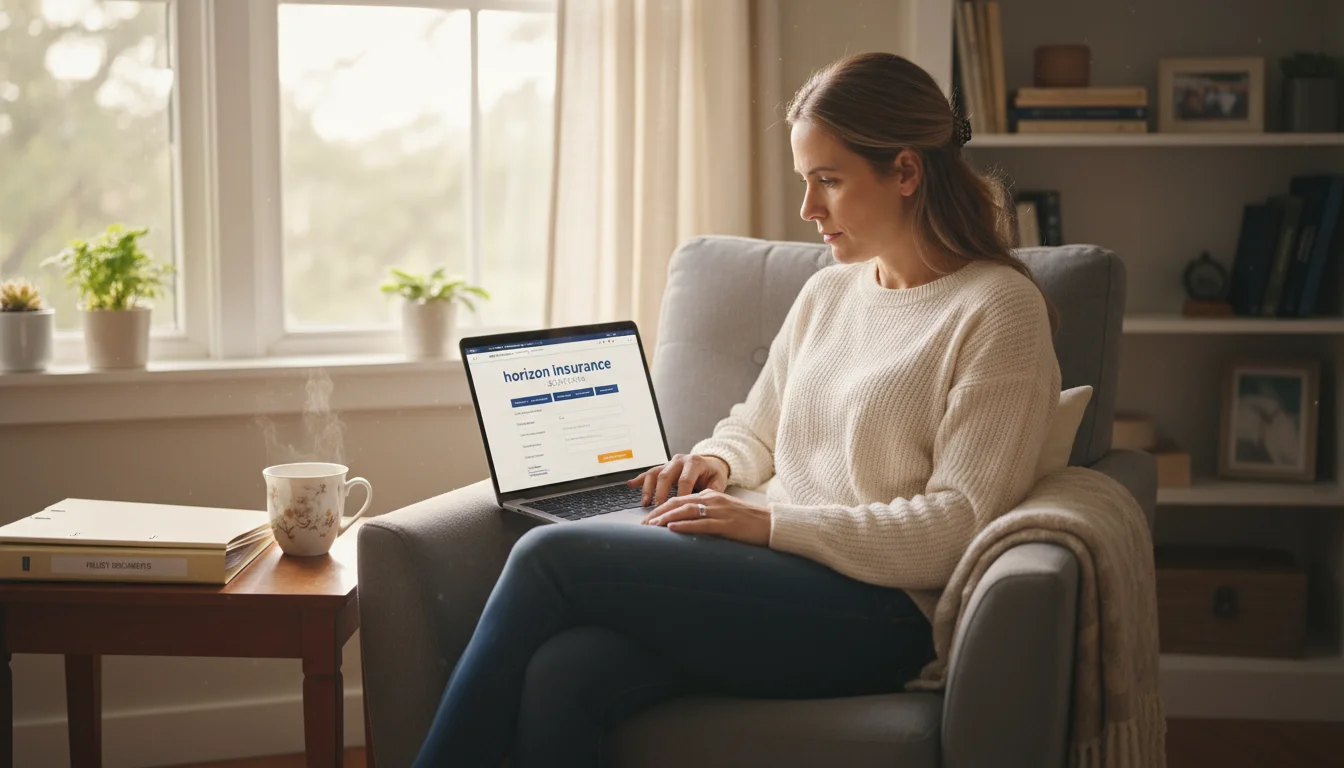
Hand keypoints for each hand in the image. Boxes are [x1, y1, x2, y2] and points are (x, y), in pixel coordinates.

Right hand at [626, 453, 729, 507]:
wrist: (711, 463)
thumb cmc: (714, 474)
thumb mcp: (718, 481)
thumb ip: (712, 491)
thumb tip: (704, 504)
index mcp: (694, 462)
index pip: (685, 480)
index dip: (680, 495)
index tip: (678, 509)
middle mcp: (680, 460)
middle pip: (666, 476)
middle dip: (661, 494)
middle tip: (659, 509)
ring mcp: (669, 463)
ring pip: (655, 473)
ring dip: (648, 489)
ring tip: (646, 503)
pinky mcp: (663, 467)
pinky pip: (649, 472)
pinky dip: (639, 479)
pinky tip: (630, 485)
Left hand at [640, 489, 771, 545]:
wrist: (770, 524)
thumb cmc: (747, 522)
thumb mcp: (723, 514)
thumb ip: (704, 516)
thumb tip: (683, 526)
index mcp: (709, 496)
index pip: (679, 500)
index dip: (661, 509)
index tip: (648, 520)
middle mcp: (711, 500)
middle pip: (678, 503)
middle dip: (658, 513)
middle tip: (643, 525)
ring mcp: (718, 511)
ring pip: (686, 511)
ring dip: (666, 518)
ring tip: (652, 526)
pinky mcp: (726, 524)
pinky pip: (701, 523)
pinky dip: (685, 525)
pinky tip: (673, 528)